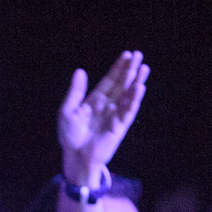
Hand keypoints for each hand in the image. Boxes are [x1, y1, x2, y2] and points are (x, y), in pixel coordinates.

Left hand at [57, 51, 148, 185]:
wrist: (75, 156)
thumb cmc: (70, 135)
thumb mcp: (67, 111)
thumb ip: (75, 92)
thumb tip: (80, 71)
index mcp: (95, 100)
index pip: (110, 80)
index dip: (118, 68)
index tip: (127, 55)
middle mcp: (107, 105)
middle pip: (121, 84)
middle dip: (130, 70)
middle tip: (139, 54)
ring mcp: (115, 115)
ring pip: (128, 95)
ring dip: (136, 81)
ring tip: (144, 67)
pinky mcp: (120, 126)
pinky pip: (128, 110)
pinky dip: (134, 99)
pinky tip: (140, 87)